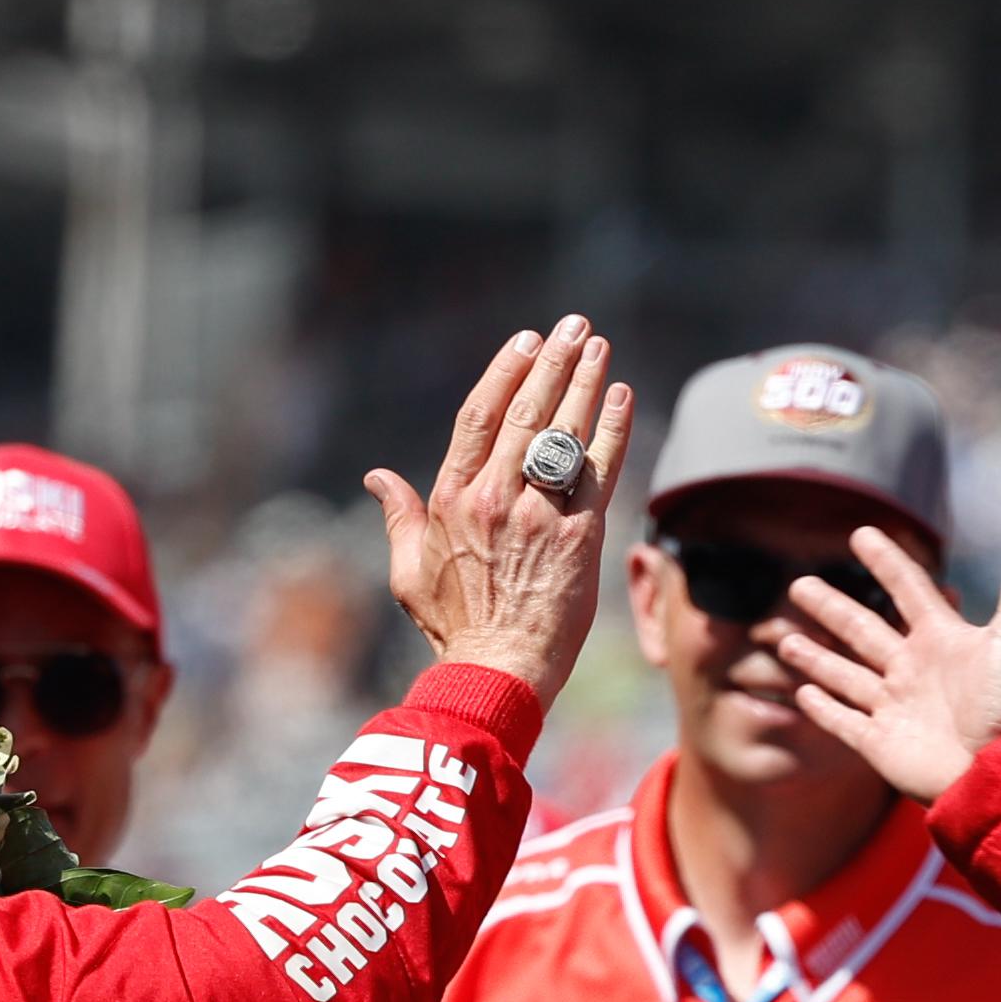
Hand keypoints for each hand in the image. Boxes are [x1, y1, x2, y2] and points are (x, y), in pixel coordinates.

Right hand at [372, 315, 633, 706]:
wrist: (496, 673)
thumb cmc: (453, 630)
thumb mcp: (408, 574)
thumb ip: (399, 518)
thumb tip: (377, 477)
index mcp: (452, 499)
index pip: (480, 416)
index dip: (505, 372)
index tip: (526, 342)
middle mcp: (495, 496)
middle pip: (528, 411)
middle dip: (554, 362)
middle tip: (575, 328)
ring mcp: (539, 513)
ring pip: (565, 431)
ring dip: (586, 381)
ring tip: (601, 346)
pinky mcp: (579, 535)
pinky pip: (600, 467)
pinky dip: (613, 428)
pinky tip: (623, 395)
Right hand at [761, 508, 1000, 803]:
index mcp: (942, 639)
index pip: (908, 589)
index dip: (887, 561)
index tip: (862, 535)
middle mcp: (914, 670)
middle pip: (863, 629)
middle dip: (831, 608)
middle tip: (799, 585)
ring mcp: (895, 708)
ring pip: (845, 674)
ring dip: (816, 656)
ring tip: (785, 637)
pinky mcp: (880, 744)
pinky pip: (844, 722)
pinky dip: (823, 708)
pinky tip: (803, 693)